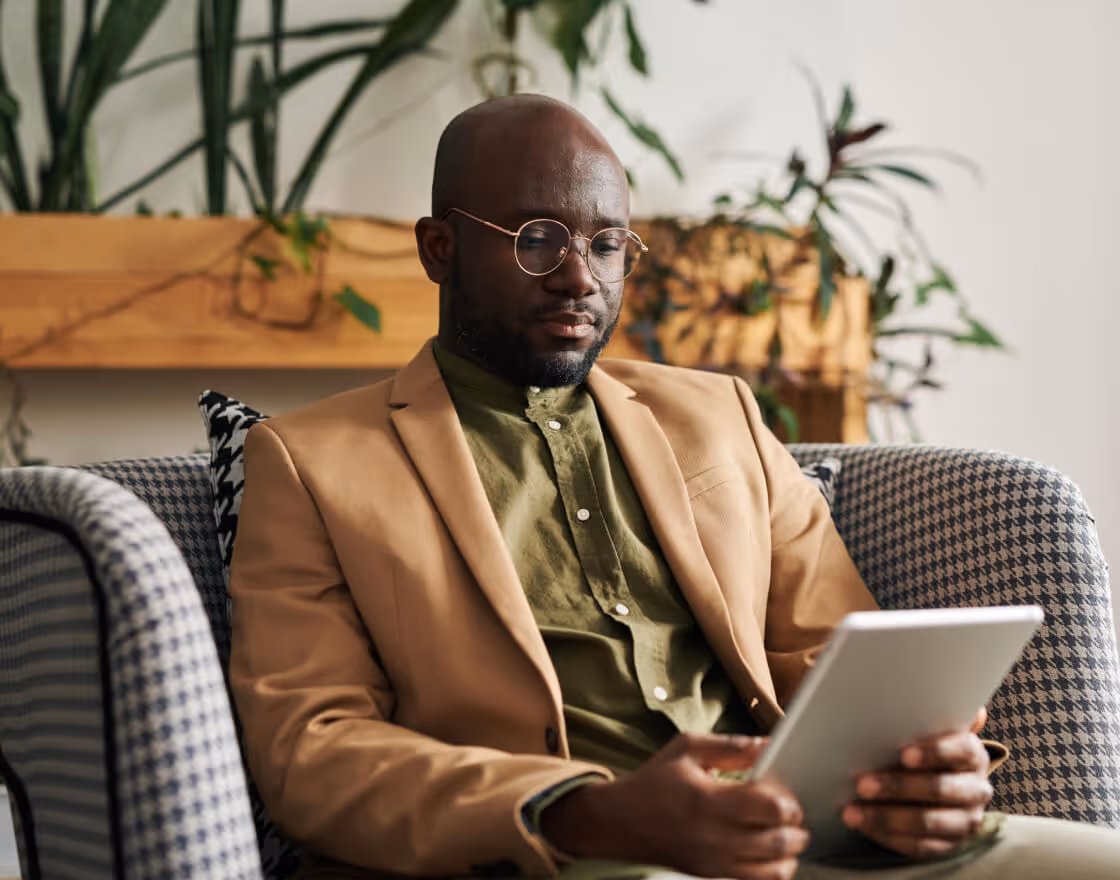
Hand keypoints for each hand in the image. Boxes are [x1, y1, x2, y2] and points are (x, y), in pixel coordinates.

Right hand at [541, 733, 808, 879]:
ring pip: (775, 871)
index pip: (771, 808)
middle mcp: (714, 837)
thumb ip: (731, 746)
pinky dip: (773, 872)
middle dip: (796, 828)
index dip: (788, 801)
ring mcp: (714, 863)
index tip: (784, 792)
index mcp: (709, 800)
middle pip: (780, 842)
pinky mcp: (712, 877)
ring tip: (783, 835)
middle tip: (792, 814)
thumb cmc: (654, 781)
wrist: (619, 822)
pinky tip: (768, 855)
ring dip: (789, 853)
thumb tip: (769, 744)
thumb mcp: (686, 748)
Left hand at [844, 708, 992, 858]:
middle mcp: (976, 788)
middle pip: (942, 789)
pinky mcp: (949, 844)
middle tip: (862, 783)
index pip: (961, 750)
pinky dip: (890, 838)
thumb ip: (926, 710)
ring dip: (888, 818)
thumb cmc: (918, 744)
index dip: (934, 752)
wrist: (930, 781)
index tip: (904, 753)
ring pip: (929, 823)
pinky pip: (921, 847)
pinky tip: (864, 827)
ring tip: (852, 811)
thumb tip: (963, 703)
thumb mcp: (923, 726)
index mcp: (971, 753)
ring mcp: (965, 820)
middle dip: (899, 787)